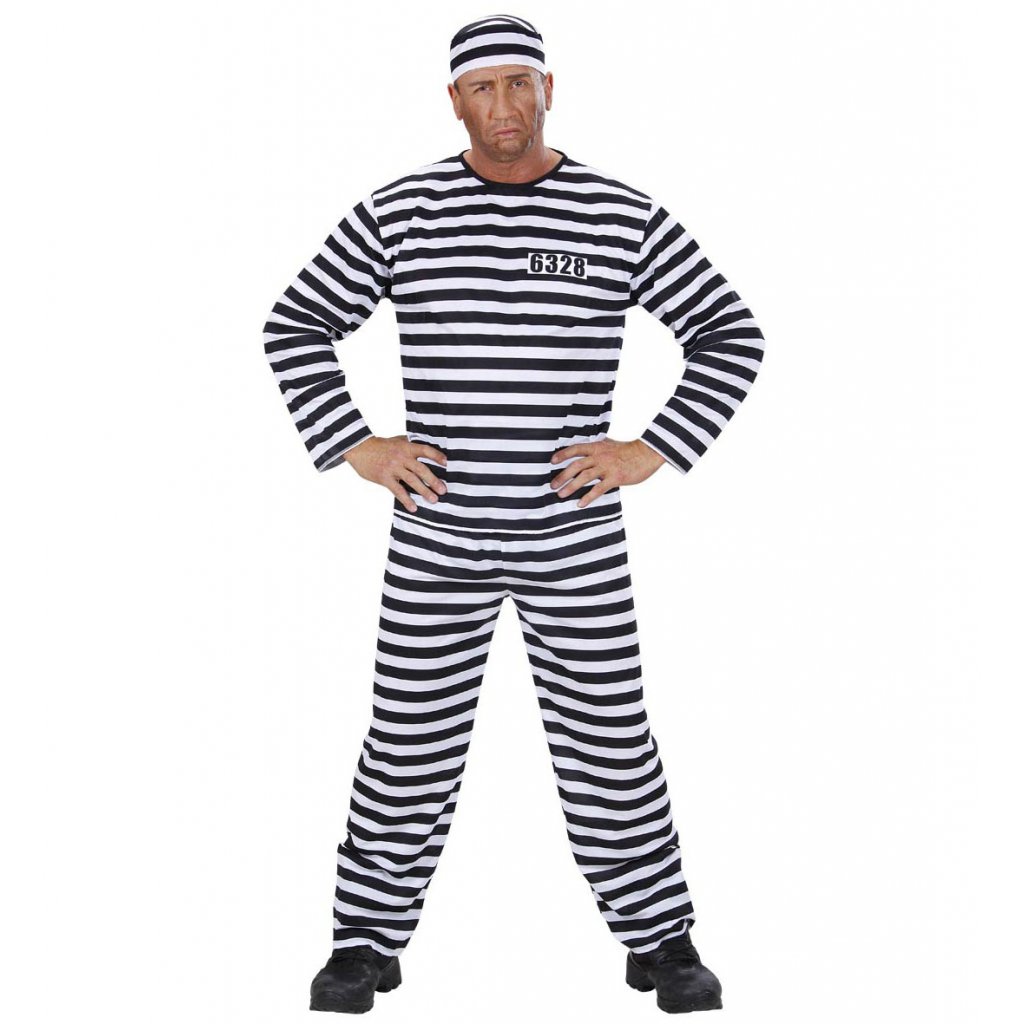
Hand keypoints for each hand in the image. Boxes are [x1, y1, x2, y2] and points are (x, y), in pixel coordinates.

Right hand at [343, 435, 447, 512]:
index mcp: (406, 447)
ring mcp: (393, 468)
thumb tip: (424, 447)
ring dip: (424, 491)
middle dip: (433, 480)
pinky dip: (406, 500)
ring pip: (412, 481)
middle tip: (443, 490)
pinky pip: (397, 491)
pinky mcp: (384, 478)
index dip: (436, 456)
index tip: (446, 463)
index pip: (425, 450)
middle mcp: (401, 457)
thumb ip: (409, 444)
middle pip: (421, 469)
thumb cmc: (379, 445)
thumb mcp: (396, 441)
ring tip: (434, 500)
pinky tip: (413, 508)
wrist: (359, 449)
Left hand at [549, 438, 664, 507]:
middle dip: (562, 476)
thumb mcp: (609, 445)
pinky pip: (598, 489)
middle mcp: (600, 456)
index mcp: (597, 447)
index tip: (552, 461)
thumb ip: (597, 448)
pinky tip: (580, 503)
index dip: (563, 454)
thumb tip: (584, 451)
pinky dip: (588, 497)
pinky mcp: (615, 478)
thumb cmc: (628, 451)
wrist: (647, 453)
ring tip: (561, 495)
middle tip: (552, 486)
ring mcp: (607, 467)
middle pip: (576, 465)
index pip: (576, 449)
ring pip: (584, 477)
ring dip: (571, 486)